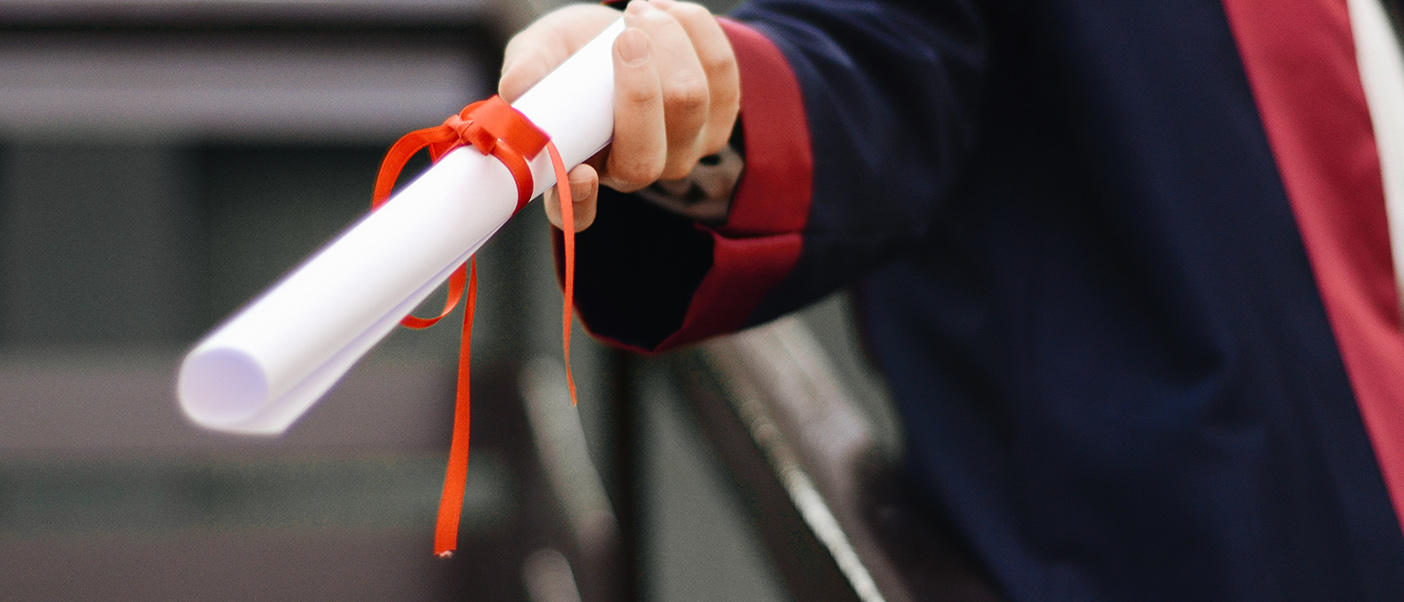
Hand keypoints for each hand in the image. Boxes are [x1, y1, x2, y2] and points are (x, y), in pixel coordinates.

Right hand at [499, 0, 740, 231]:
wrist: (620, 30)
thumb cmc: (571, 53)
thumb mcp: (539, 53)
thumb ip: (527, 70)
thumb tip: (516, 89)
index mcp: (579, 171)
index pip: (578, 212)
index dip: (580, 201)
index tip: (580, 173)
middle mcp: (634, 172)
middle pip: (646, 156)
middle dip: (640, 88)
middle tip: (625, 35)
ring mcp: (683, 150)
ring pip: (690, 103)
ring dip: (668, 43)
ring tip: (638, 13)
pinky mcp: (720, 116)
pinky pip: (721, 71)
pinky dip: (694, 31)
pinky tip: (666, 13)